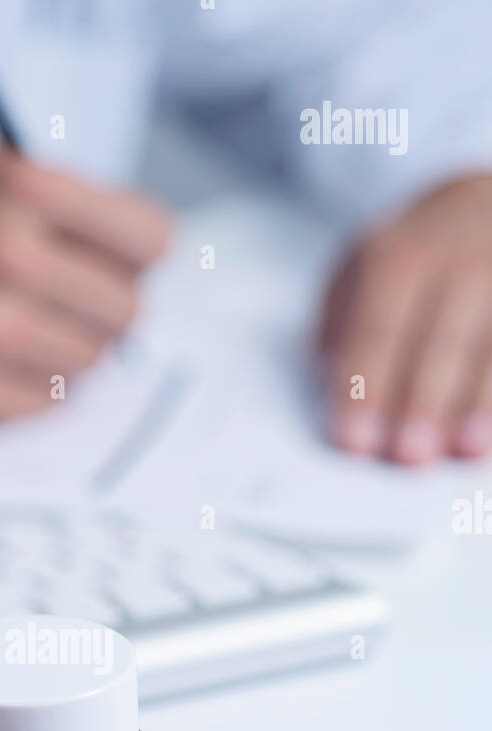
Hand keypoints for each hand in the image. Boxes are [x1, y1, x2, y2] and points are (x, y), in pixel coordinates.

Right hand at [0, 152, 170, 425]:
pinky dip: (34, 387)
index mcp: (20, 186)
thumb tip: (150, 262)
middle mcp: (8, 253)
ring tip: (17, 331)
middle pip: (129, 309)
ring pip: (97, 361)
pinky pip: (56, 399)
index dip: (135, 259)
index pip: (151, 239)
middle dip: (100, 312)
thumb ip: (71, 209)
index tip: (112, 266)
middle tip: (56, 306)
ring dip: (68, 354)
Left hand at [322, 173, 491, 464]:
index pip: (376, 328)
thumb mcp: (364, 263)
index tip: (354, 440)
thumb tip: (327, 380)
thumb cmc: (419, 253)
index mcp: (400, 256)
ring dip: (479, 401)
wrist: (487, 202)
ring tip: (465, 451)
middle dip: (423, 401)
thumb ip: (341, 321)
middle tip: (408, 456)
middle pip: (440, 339)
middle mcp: (460, 259)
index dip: (364, 387)